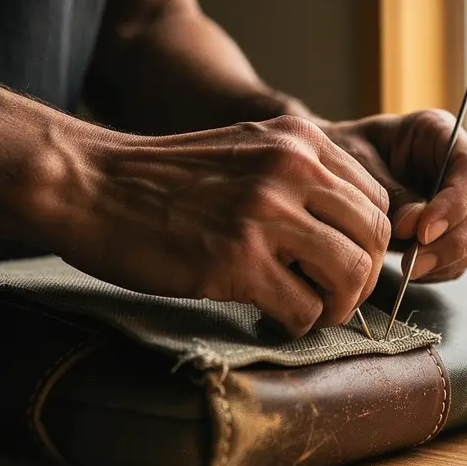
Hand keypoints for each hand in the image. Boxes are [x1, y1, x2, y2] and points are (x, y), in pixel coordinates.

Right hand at [60, 116, 390, 337]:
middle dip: (362, 277)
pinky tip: (271, 318)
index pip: (377, 199)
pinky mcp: (238, 261)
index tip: (342, 262)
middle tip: (331, 296)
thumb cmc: (166, 178)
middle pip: (377, 237)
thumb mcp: (247, 149)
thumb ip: (299, 176)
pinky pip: (305, 309)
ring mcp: (266, 214)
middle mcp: (292, 169)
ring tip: (307, 310)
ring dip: (337, 305)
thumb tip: (347, 229)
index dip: (369, 241)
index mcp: (300, 140)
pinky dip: (298, 325)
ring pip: (353, 274)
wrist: (89, 184)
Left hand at [321, 110, 466, 281]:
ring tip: (410, 268)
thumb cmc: (342, 154)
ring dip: (452, 259)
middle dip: (457, 240)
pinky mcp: (456, 230)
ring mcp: (465, 201)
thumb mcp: (358, 163)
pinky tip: (413, 269)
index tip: (423, 231)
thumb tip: (418, 228)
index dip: (456, 204)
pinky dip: (443, 269)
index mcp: (440, 134)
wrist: (327, 171)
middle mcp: (461, 167)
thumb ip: (391, 192)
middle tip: (415, 262)